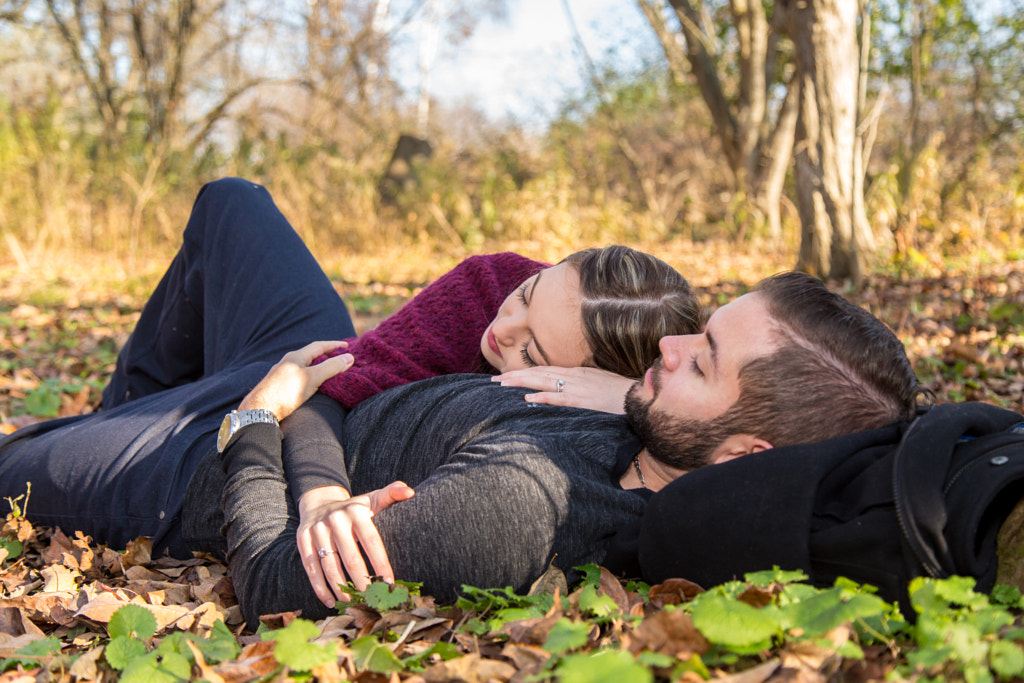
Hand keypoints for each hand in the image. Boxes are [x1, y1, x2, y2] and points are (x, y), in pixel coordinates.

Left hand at [238, 341, 352, 419]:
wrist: (259, 411)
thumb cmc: (285, 393)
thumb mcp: (312, 378)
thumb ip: (330, 367)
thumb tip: (349, 357)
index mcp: (296, 357)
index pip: (319, 346)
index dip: (334, 345)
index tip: (347, 346)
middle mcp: (288, 362)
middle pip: (311, 355)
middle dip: (327, 355)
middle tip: (340, 359)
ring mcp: (282, 374)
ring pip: (304, 366)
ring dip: (317, 367)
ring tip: (329, 372)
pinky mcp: (279, 386)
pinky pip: (299, 376)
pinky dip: (310, 377)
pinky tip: (312, 386)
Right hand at [296, 482, 415, 607]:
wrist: (319, 502)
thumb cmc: (354, 508)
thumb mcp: (372, 498)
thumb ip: (392, 493)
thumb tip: (411, 491)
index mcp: (356, 511)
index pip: (372, 541)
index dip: (381, 563)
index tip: (389, 582)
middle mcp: (335, 520)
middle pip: (351, 557)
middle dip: (363, 581)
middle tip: (372, 599)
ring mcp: (317, 530)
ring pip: (330, 566)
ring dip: (341, 588)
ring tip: (353, 603)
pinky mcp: (303, 540)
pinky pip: (311, 568)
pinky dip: (320, 588)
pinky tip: (330, 601)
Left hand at [492, 366, 635, 413]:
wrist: (640, 397)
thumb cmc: (622, 394)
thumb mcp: (599, 385)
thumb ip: (582, 385)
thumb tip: (566, 389)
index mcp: (577, 373)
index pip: (545, 370)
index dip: (525, 372)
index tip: (506, 375)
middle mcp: (574, 376)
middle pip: (538, 373)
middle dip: (515, 375)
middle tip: (494, 380)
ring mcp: (577, 388)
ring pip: (543, 381)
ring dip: (521, 382)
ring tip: (501, 385)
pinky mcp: (583, 401)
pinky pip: (559, 398)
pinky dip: (542, 397)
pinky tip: (527, 398)